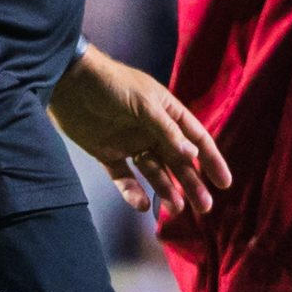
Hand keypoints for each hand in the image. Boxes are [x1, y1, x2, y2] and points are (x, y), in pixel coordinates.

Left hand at [50, 46, 232, 218]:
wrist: (68, 81)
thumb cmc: (111, 85)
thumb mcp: (143, 103)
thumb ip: (167, 131)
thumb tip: (193, 155)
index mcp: (166, 112)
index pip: (195, 138)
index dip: (211, 160)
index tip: (224, 183)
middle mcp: (152, 130)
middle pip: (178, 160)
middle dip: (192, 183)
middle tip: (205, 207)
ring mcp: (130, 143)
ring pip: (154, 172)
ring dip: (166, 190)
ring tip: (177, 209)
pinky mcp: (108, 153)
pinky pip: (124, 177)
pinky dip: (133, 192)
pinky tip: (142, 205)